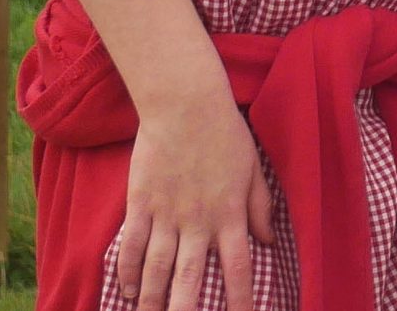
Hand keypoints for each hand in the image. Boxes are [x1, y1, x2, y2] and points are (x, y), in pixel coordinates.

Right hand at [117, 86, 275, 310]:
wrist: (186, 105)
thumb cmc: (226, 133)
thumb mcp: (253, 169)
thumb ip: (260, 207)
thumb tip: (269, 241)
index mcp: (230, 214)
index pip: (238, 267)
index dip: (240, 298)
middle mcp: (198, 221)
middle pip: (191, 278)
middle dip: (186, 310)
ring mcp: (167, 214)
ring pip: (158, 269)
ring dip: (153, 300)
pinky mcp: (141, 203)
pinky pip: (132, 245)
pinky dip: (128, 272)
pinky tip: (128, 292)